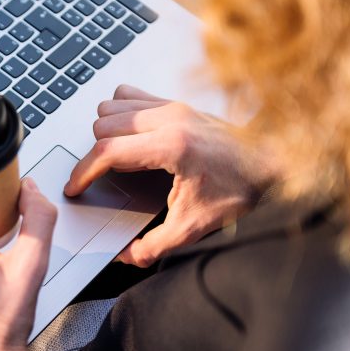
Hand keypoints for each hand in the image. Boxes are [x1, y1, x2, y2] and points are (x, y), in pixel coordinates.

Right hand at [64, 85, 276, 266]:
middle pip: (103, 124)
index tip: (75, 187)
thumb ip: (155, 246)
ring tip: (111, 156)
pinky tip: (128, 134)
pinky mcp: (177, 102)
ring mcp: (173, 106)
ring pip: (112, 104)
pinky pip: (130, 94)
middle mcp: (170, 119)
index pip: (108, 150)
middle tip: (99, 178)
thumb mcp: (194, 227)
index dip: (83, 171)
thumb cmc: (240, 188)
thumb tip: (127, 256)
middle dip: (94, 154)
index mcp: (172, 146)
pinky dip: (120, 112)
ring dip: (104, 130)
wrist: (274, 164)